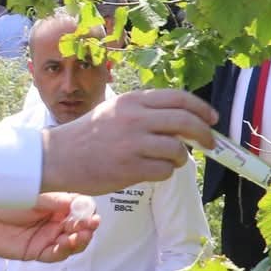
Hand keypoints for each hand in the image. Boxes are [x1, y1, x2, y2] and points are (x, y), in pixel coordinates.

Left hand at [0, 194, 98, 262]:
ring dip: (78, 241)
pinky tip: (66, 244)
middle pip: (79, 229)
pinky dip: (62, 251)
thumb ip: (55, 201)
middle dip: (86, 228)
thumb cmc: (5, 199)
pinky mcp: (36, 252)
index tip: (92, 214)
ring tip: (80, 235)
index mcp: (57, 207)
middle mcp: (55, 223)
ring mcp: (46, 238)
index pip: (80, 211)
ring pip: (70, 244)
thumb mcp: (34, 196)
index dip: (88, 214)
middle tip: (90, 225)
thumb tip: (79, 203)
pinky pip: (54, 255)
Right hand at [38, 89, 215, 195]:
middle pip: (186, 122)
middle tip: (209, 144)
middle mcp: (135, 119)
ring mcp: (133, 144)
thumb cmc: (89, 134)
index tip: (212, 119)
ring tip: (168, 160)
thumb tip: (184, 120)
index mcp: (133, 101)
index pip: (180, 99)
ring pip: (178, 150)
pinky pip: (165, 171)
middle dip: (204, 135)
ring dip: (180, 158)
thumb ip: (146, 111)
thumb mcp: (116, 110)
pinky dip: (165, 172)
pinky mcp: (130, 168)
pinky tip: (151, 171)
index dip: (202, 109)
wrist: (59, 157)